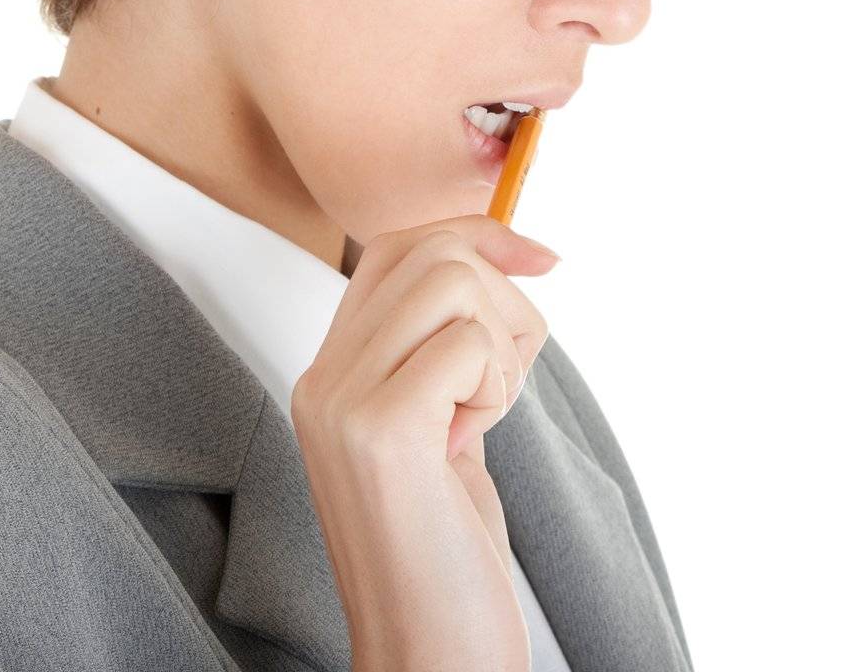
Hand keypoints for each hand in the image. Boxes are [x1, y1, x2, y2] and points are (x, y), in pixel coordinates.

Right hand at [293, 214, 557, 670]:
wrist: (429, 659)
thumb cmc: (448, 556)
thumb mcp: (443, 431)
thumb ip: (446, 351)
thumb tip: (510, 256)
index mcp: (330, 373)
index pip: (394, 247)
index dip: (474, 234)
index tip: (541, 257)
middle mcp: (323, 377)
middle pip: (429, 251)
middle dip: (502, 297)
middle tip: (504, 382)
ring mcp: (342, 400)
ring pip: (452, 282)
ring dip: (502, 343)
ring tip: (482, 417)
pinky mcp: (380, 430)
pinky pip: (467, 343)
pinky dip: (497, 385)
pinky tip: (472, 444)